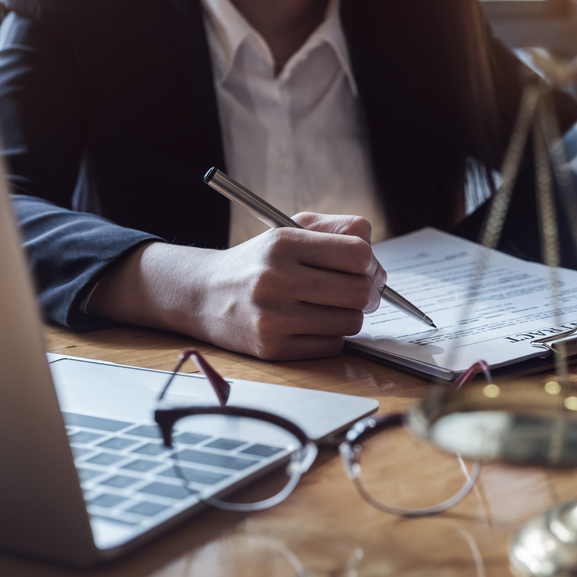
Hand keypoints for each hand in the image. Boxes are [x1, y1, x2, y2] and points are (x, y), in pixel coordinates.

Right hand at [89, 214, 386, 360]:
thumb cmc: (258, 262)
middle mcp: (275, 279)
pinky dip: (332, 336)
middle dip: (371, 293)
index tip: (369, 269)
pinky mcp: (272, 348)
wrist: (203, 295)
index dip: (372, 263)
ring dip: (351, 315)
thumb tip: (373, 251)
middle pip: (359, 291)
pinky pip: (332, 346)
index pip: (356, 254)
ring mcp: (273, 317)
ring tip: (333, 306)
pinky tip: (315, 323)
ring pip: (351, 322)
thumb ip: (337, 228)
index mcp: (282, 243)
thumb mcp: (290, 229)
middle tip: (365, 292)